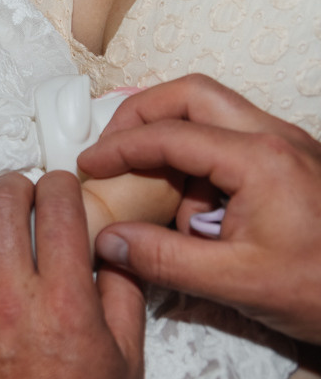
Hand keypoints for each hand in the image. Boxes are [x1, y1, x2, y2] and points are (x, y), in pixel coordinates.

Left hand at [0, 174, 145, 378]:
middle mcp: (9, 302)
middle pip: (0, 208)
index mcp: (64, 305)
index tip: (59, 187)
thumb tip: (112, 244)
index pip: (59, 212)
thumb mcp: (127, 361)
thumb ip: (122, 294)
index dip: (60, 185)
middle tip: (18, 190)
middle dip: (13, 185)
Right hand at [78, 74, 320, 344]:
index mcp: (259, 159)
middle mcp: (274, 138)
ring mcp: (287, 146)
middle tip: (109, 148)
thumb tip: (108, 241)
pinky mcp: (292, 163)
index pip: (169, 134)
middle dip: (141, 115)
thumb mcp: (237, 283)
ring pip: (212, 111)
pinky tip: (191, 210)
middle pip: (191, 94)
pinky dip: (197, 161)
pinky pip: (231, 140)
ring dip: (171, 138)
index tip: (86, 166)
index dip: (118, 148)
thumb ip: (164, 260)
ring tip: (152, 190)